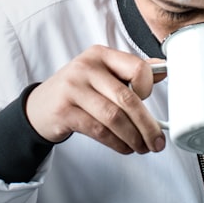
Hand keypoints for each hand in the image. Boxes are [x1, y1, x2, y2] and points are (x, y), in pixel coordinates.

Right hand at [25, 45, 167, 153]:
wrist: (39, 106)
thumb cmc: (77, 90)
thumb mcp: (101, 73)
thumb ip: (130, 71)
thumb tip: (164, 70)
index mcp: (100, 54)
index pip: (137, 67)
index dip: (149, 88)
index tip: (149, 103)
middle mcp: (86, 68)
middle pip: (127, 98)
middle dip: (147, 125)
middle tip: (157, 142)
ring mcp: (73, 89)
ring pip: (114, 117)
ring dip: (133, 137)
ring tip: (142, 147)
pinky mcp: (65, 112)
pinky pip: (99, 131)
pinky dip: (116, 143)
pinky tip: (124, 148)